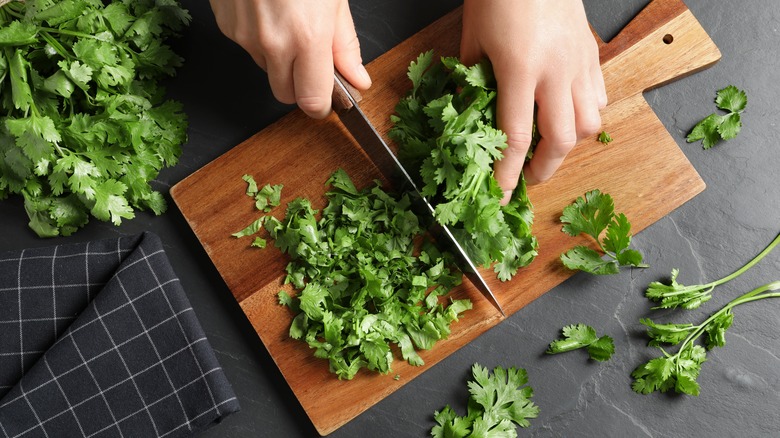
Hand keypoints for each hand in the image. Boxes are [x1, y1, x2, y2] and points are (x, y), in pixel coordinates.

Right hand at [209, 0, 371, 118]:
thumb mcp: (335, 1)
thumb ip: (345, 46)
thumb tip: (357, 80)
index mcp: (306, 38)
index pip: (311, 102)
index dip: (322, 104)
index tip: (329, 98)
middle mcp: (272, 43)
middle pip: (285, 95)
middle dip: (300, 85)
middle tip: (312, 58)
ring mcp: (244, 36)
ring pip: (265, 69)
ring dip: (279, 58)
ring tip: (289, 20)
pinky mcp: (226, 25)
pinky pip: (247, 46)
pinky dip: (259, 37)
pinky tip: (268, 10)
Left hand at [460, 0, 606, 203]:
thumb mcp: (472, 38)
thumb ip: (470, 80)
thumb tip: (467, 115)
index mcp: (520, 68)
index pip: (517, 136)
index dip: (508, 172)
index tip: (501, 194)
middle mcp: (556, 71)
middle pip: (562, 140)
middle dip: (544, 169)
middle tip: (527, 178)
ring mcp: (579, 63)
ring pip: (589, 124)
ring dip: (569, 147)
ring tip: (549, 150)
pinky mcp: (591, 53)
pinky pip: (598, 98)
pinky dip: (586, 118)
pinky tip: (568, 117)